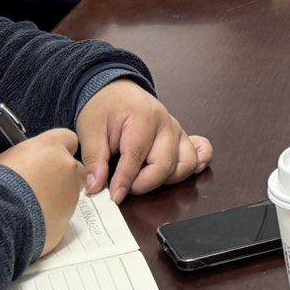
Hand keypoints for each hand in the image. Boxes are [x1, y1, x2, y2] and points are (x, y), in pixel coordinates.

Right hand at [0, 129, 82, 254]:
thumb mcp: (7, 160)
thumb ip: (27, 159)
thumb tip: (25, 166)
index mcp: (50, 146)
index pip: (66, 138)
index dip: (58, 149)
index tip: (49, 158)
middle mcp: (67, 166)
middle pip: (75, 168)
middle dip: (63, 176)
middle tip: (40, 186)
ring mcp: (70, 194)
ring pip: (70, 194)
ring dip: (56, 199)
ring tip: (30, 207)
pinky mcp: (67, 218)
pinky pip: (62, 216)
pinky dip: (52, 218)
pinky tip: (32, 222)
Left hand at [75, 78, 211, 202]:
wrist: (117, 91)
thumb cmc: (105, 108)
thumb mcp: (90, 130)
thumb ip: (94, 160)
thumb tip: (95, 188)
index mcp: (143, 118)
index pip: (136, 156)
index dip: (124, 181)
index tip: (114, 197)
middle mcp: (166, 124)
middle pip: (165, 164)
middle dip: (144, 183)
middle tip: (123, 188)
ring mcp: (178, 131)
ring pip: (185, 165)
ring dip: (165, 180)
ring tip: (143, 180)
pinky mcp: (183, 138)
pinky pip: (199, 153)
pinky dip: (196, 165)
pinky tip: (178, 173)